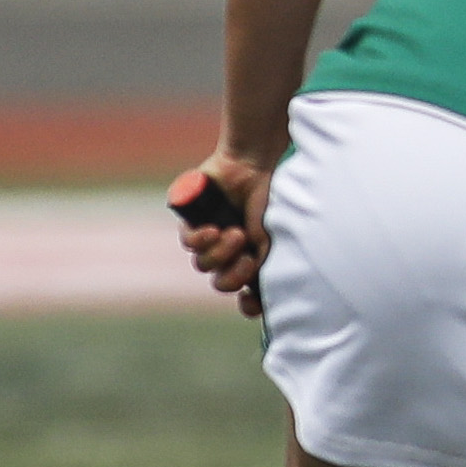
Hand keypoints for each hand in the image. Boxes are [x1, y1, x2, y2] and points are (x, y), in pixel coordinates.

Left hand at [174, 153, 276, 318]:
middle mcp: (231, 251)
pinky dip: (200, 241)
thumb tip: (261, 288)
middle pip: (222, 283)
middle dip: (233, 276)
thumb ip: (269, 261)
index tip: (252, 301)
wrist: (255, 163)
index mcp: (254, 257)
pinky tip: (213, 229)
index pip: (248, 293)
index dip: (249, 304)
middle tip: (247, 258)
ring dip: (219, 253)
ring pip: (203, 265)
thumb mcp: (277, 234)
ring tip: (233, 232)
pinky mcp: (192, 221)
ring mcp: (211, 236)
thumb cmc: (272, 196)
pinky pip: (188, 243)